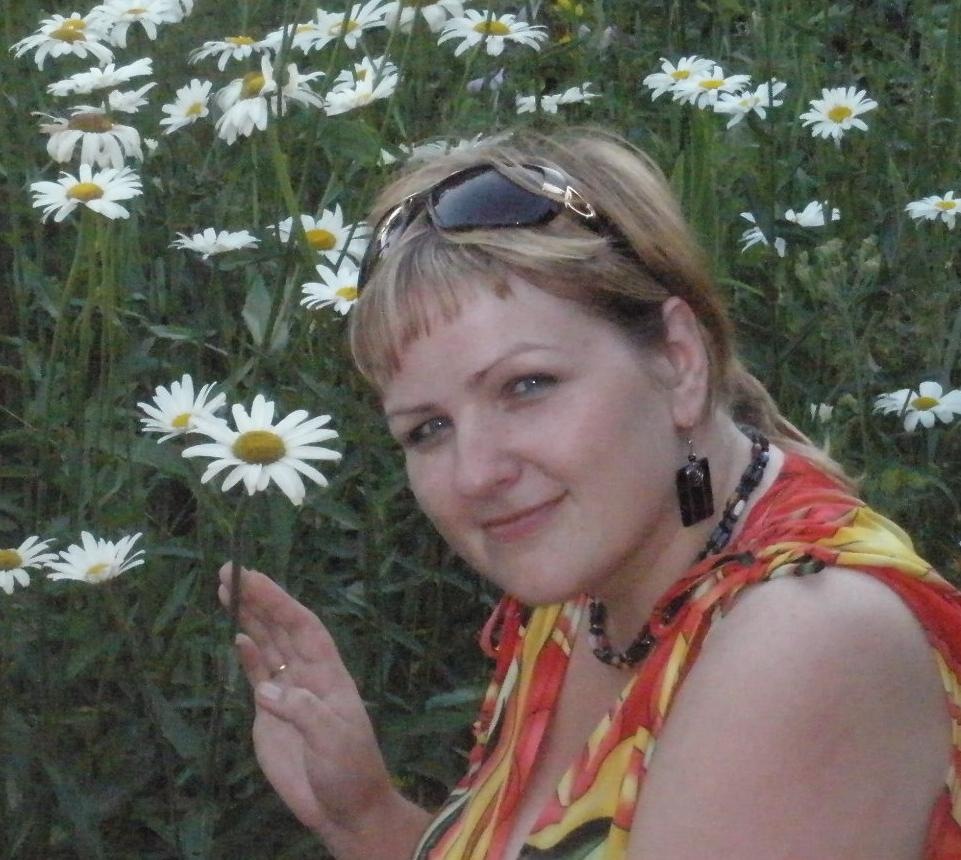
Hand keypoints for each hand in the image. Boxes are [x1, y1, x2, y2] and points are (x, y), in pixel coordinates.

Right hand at [218, 563, 397, 841]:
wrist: (346, 810)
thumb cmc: (350, 772)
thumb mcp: (334, 740)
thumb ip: (303, 710)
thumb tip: (266, 688)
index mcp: (329, 673)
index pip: (302, 626)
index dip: (278, 600)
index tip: (253, 578)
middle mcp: (308, 675)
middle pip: (281, 628)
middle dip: (258, 599)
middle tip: (228, 570)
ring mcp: (289, 693)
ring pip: (267, 645)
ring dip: (249, 618)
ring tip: (225, 590)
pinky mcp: (271, 716)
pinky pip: (257, 676)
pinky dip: (247, 656)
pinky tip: (237, 636)